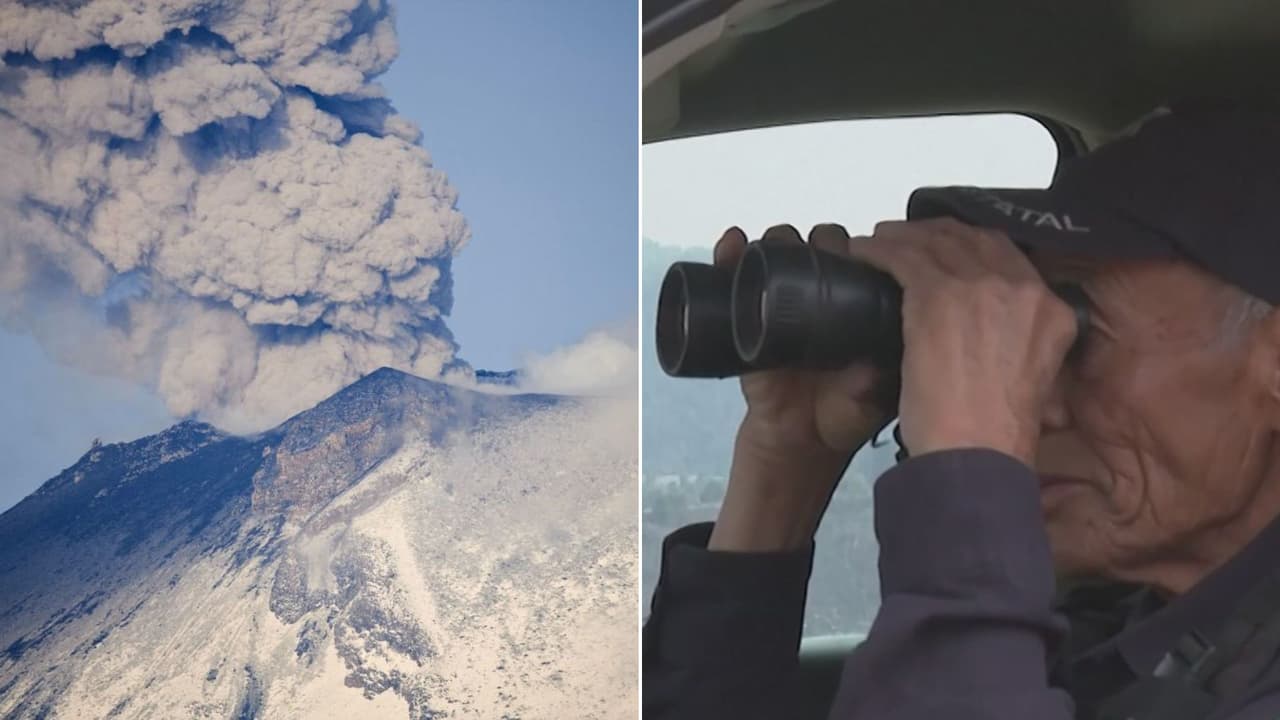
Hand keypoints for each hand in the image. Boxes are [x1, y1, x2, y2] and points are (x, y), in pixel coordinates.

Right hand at [710, 224, 894, 551]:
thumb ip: (872, 384)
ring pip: (777, 253)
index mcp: (856, 307)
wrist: (796, 443)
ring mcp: (779, 304)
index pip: (857, 259)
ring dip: (775, 240)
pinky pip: (733, 278)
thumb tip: (869, 365)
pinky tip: (731, 245)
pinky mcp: (745, 317)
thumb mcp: (868, 400)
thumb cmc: (841, 417)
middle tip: (815, 250)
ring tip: (773, 245)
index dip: (856, 246)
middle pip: (817, 246)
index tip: (853, 251)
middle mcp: (820, 297)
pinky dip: (729, 255)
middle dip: (816, 239)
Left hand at [849, 218, 1078, 463]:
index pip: (1008, 255)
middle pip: (971, 240)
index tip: (946, 248)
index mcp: (1051, 311)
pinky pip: (902, 259)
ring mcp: (979, 288)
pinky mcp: (935, 296)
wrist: (977, 452)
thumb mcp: (1033, 380)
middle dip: (936, 235)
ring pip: (934, 244)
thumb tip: (997, 338)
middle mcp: (1021, 288)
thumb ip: (1021, 346)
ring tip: (877, 241)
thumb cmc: (996, 433)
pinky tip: (861, 253)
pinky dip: (877, 252)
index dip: (971, 245)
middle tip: (906, 238)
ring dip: (901, 238)